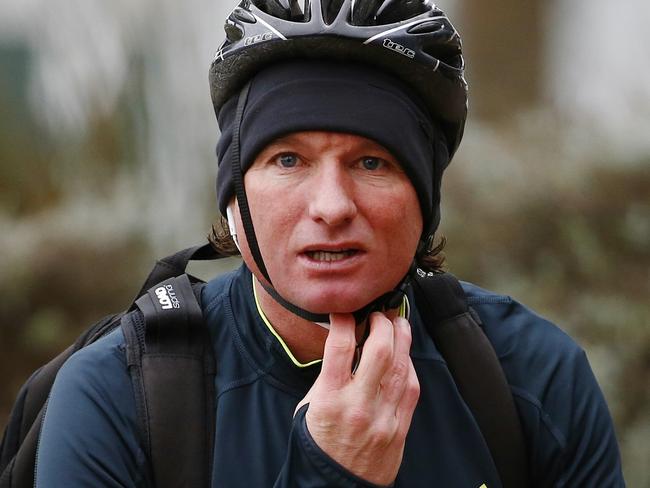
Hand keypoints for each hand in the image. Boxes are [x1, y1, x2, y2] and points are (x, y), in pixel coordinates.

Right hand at [294, 312, 419, 485]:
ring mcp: (382, 418)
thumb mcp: (309, 405)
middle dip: (382, 323)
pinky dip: (410, 367)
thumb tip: (343, 341)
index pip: (339, 347)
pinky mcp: (399, 429)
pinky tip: (405, 356)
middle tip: (379, 315)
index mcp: (328, 398)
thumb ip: (328, 375)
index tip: (344, 312)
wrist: (333, 486)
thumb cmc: (318, 442)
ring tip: (398, 325)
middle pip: (379, 351)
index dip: (343, 320)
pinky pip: (412, 390)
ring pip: (401, 367)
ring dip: (403, 339)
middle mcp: (357, 405)